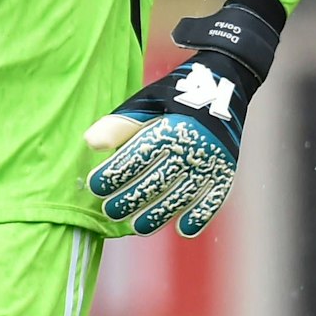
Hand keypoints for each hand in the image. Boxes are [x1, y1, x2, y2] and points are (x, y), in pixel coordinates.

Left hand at [84, 0, 282, 236]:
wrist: (222, 85)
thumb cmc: (173, 97)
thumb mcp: (145, 103)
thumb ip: (119, 125)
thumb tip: (90, 142)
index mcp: (167, 127)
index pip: (133, 159)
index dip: (112, 176)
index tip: (94, 186)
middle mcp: (190, 146)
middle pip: (155, 182)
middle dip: (129, 200)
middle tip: (110, 211)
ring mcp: (210, 161)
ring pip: (181, 196)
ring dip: (158, 215)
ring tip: (138, 227)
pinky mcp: (225, 170)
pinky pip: (214, 199)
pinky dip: (200, 216)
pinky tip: (183, 229)